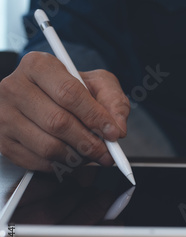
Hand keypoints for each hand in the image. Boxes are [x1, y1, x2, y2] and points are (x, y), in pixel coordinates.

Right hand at [0, 52, 128, 171]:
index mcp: (39, 65)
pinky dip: (60, 165)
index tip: (112, 133)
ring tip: (90, 154)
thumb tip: (117, 128)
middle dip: (89, 143)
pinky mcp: (2, 140)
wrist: (40, 98)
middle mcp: (15, 87)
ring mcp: (4, 115)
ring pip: (48, 146)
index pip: (69, 93)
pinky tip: (70, 157)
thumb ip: (114, 101)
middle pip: (58, 122)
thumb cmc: (70, 90)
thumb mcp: (97, 84)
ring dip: (77, 157)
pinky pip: (37, 161)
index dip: (95, 117)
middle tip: (106, 153)